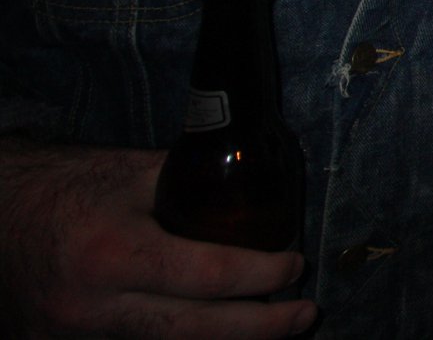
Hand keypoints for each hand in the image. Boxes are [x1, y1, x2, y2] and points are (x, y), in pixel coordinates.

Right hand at [0, 142, 313, 338]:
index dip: (261, 276)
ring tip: (272, 327)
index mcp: (112, 255)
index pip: (207, 276)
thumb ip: (191, 187)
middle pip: (192, 333)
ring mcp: (72, 339)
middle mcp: (91, 308)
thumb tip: (256, 195)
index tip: (295, 265)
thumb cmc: (63, 186)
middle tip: (304, 315)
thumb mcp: (131, 173)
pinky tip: (217, 331)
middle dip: (260, 330)